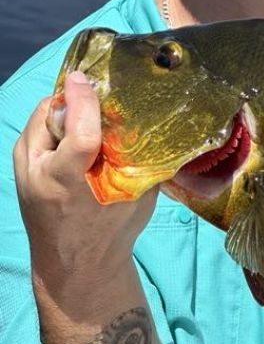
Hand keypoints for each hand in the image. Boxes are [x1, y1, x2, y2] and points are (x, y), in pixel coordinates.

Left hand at [13, 71, 156, 294]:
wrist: (73, 265)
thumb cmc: (112, 231)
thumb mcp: (138, 199)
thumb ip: (145, 161)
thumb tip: (164, 123)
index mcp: (70, 184)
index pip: (78, 133)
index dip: (85, 102)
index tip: (89, 78)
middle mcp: (40, 174)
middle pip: (51, 114)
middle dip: (76, 99)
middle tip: (102, 93)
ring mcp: (24, 169)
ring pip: (40, 116)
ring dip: (64, 107)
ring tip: (90, 108)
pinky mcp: (19, 164)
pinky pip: (36, 126)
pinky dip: (55, 118)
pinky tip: (77, 123)